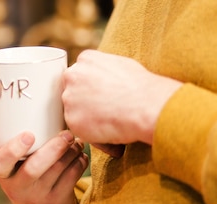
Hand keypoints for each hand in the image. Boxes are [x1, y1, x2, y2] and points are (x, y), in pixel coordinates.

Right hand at [0, 130, 88, 203]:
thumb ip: (22, 144)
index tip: (28, 135)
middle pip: (35, 168)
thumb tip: (42, 101)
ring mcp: (38, 197)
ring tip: (75, 140)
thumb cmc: (27, 175)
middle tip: (66, 134)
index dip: (13, 150)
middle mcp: (18, 188)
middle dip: (53, 148)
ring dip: (71, 151)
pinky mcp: (58, 201)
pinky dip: (80, 161)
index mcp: (3, 175)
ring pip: (58, 170)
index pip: (0, 164)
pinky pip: (72, 177)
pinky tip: (80, 154)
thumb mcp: (16, 166)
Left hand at [62, 50, 181, 146]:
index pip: (79, 74)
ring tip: (109, 118)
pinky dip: (89, 131)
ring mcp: (69, 98)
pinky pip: (78, 127)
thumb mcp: (121, 64)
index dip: (90, 87)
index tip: (101, 94)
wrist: (146, 107)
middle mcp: (72, 76)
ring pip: (73, 109)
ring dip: (86, 116)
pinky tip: (107, 128)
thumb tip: (100, 76)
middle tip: (105, 108)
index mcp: (85, 59)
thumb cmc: (140, 88)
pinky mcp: (72, 119)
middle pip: (72, 90)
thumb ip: (102, 68)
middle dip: (84, 100)